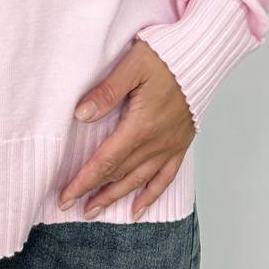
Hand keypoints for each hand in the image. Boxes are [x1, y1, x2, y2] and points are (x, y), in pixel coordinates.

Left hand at [56, 38, 195, 220]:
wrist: (203, 57)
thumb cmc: (166, 56)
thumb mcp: (132, 66)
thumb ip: (107, 91)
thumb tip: (81, 114)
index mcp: (140, 126)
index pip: (105, 161)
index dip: (83, 181)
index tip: (65, 197)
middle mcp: (155, 143)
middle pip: (118, 175)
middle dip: (94, 192)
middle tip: (72, 207)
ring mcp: (169, 146)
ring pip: (138, 180)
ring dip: (116, 197)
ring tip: (95, 211)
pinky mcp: (180, 144)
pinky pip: (165, 177)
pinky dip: (150, 195)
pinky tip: (138, 209)